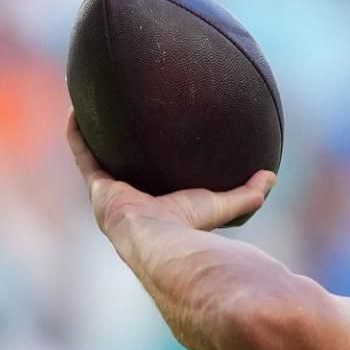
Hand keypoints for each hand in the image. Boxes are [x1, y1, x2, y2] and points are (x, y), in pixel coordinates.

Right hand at [67, 111, 274, 236]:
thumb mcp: (222, 205)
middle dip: (118, 151)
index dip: (149, 170)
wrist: (161, 241)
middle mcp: (127, 202)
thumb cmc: (190, 228)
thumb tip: (271, 177)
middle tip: (121, 124)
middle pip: (121, 171)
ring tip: (94, 110)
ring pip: (97, 159)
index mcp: (153, 208)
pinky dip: (78, 132)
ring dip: (94, 136)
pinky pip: (82, 153)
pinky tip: (78, 108)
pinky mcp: (97, 187)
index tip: (152, 149)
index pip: (150, 186)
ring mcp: (109, 195)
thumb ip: (248, 194)